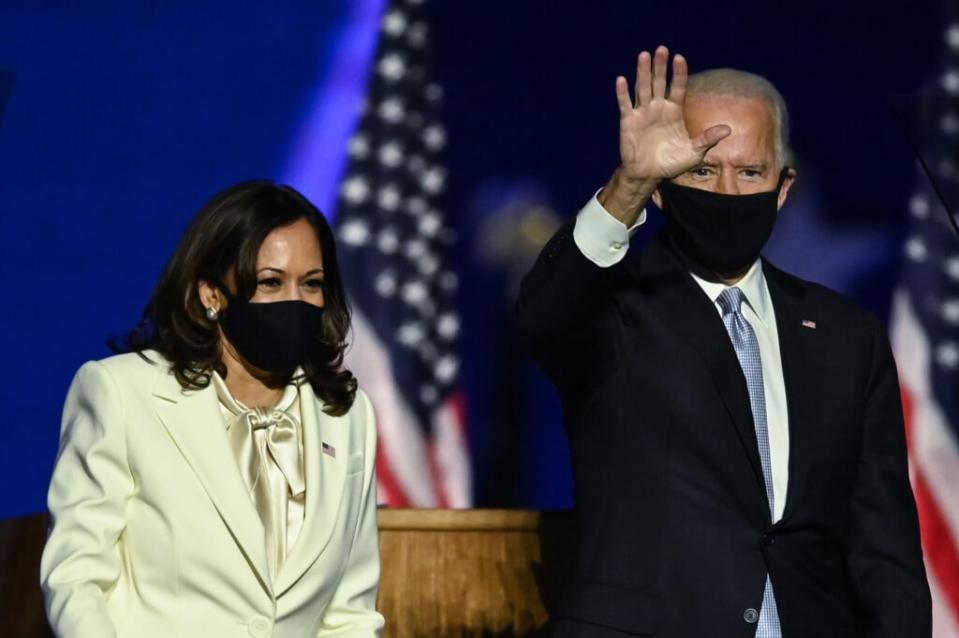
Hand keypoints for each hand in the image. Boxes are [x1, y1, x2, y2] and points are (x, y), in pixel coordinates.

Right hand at [598, 46, 730, 223]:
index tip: (680, 58)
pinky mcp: (629, 122)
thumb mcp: (694, 153)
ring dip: (643, 72)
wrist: (648, 175)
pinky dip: (623, 93)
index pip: (678, 87)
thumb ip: (708, 139)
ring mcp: (643, 113)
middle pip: (659, 82)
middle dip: (661, 66)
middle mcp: (658, 108)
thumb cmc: (672, 164)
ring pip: (643, 88)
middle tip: (662, 49)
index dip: (679, 73)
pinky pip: (625, 104)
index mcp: (674, 111)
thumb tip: (728, 129)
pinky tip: (622, 80)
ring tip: (644, 55)